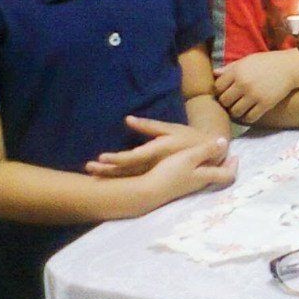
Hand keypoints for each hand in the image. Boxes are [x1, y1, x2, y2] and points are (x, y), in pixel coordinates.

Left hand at [86, 116, 222, 177]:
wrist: (209, 157)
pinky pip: (134, 179)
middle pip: (127, 171)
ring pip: (129, 177)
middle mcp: (153, 165)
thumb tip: (127, 119)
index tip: (101, 158)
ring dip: (110, 176)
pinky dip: (119, 179)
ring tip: (91, 174)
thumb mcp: (171, 129)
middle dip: (107, 171)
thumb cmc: (189, 139)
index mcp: (157, 152)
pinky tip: (106, 178)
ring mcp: (153, 173)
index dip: (117, 159)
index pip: (133, 158)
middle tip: (89, 169)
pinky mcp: (154, 176)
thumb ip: (148, 126)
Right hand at [142, 137, 236, 200]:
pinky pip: (196, 176)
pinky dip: (200, 168)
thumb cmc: (170, 173)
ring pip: (207, 176)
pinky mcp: (178, 186)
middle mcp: (200, 182)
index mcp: (206, 175)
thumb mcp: (190, 157)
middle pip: (218, 176)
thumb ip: (207, 150)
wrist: (147, 192)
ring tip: (212, 155)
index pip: (227, 175)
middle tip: (228, 156)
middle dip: (224, 165)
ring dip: (212, 166)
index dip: (233, 166)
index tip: (236, 156)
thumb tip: (225, 142)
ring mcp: (189, 185)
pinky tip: (192, 162)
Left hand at [214, 51, 298, 123]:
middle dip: (226, 103)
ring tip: (240, 108)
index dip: (219, 91)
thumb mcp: (246, 61)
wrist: (288, 67)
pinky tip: (249, 112)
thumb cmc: (265, 63)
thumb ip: (229, 68)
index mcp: (237, 71)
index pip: (217, 87)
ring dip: (236, 112)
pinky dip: (247, 117)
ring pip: (235, 112)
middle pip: (224, 101)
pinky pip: (249, 117)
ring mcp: (254, 95)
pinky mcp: (265, 104)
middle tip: (232, 102)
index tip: (225, 92)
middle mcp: (243, 84)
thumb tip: (214, 74)